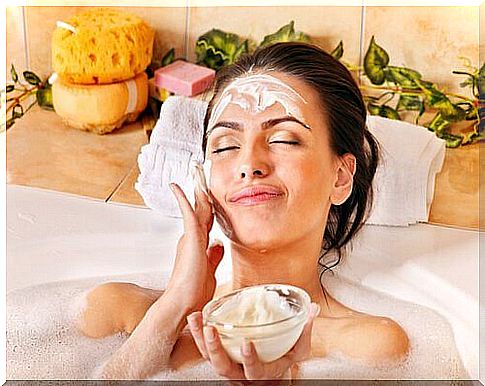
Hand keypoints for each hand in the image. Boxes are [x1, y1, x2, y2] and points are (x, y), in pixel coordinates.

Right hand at [164, 182, 224, 311]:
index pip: (206, 220)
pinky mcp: (190, 239)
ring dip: (196, 190)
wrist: (184, 304)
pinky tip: (177, 188)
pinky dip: (183, 199)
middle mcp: (192, 238)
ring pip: (196, 208)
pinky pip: (188, 213)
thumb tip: (218, 245)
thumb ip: (214, 257)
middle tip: (200, 175)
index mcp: (198, 245)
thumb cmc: (194, 293)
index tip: (208, 194)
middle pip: (201, 209)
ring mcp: (190, 238)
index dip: (208, 205)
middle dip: (202, 192)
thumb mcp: (210, 271)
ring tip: (195, 173)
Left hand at [187, 303, 320, 380]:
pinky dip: (197, 334)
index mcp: (262, 372)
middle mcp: (241, 373)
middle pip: (224, 368)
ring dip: (200, 339)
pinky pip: (204, 348)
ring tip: (196, 319)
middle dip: (216, 349)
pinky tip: (195, 318)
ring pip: (210, 358)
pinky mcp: (218, 355)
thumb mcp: (298, 349)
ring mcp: (228, 365)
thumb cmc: (283, 358)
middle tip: (211, 330)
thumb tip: (313, 309)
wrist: (270, 372)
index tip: (247, 343)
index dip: (250, 360)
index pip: (255, 371)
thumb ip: (304, 330)